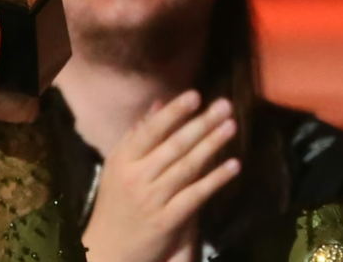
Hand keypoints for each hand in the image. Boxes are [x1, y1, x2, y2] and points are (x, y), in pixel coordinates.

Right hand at [82, 91, 239, 261]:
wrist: (108, 248)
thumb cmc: (118, 199)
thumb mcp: (119, 164)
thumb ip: (139, 134)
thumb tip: (159, 103)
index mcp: (123, 159)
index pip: (151, 130)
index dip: (174, 112)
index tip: (195, 95)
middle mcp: (136, 177)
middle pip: (175, 146)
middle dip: (202, 123)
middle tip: (225, 105)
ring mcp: (152, 199)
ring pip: (188, 167)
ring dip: (212, 144)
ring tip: (231, 126)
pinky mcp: (168, 220)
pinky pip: (196, 195)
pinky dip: (216, 179)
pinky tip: (234, 165)